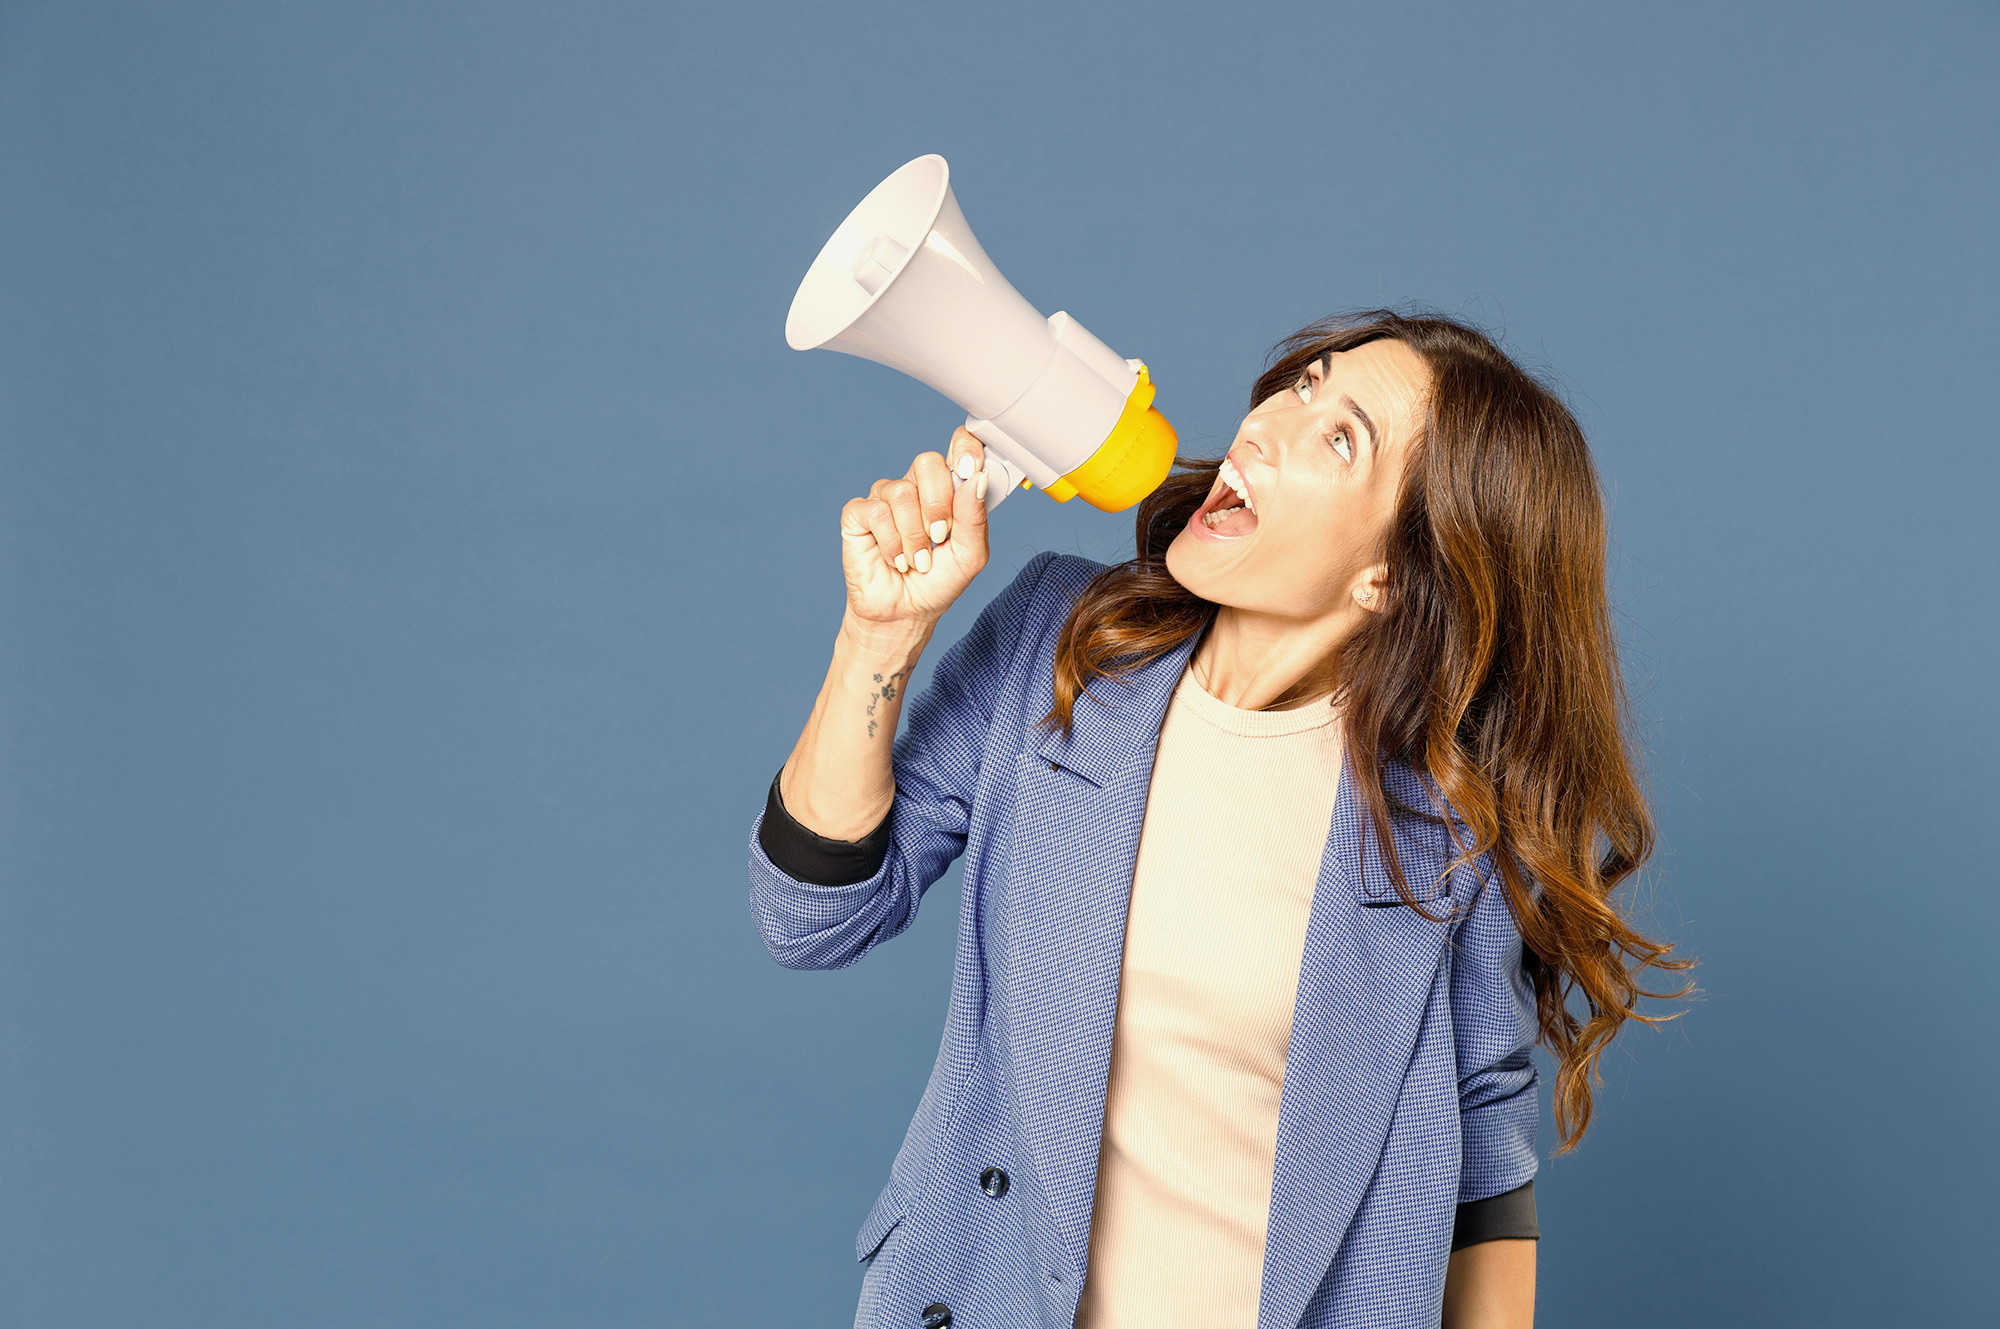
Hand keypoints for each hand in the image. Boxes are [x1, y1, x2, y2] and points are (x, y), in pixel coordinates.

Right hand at [840, 427, 991, 627]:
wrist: (906, 613)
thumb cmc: (938, 582)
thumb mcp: (970, 556)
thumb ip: (975, 517)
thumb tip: (977, 479)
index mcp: (948, 490)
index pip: (959, 448)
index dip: (965, 448)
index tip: (970, 469)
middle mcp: (916, 487)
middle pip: (927, 462)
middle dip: (938, 503)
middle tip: (940, 536)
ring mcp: (885, 498)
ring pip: (901, 493)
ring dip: (913, 536)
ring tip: (917, 561)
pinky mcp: (858, 514)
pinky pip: (876, 512)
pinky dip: (890, 542)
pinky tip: (895, 560)